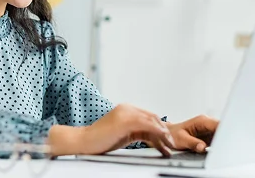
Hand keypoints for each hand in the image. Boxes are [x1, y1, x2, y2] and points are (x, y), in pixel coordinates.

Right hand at [60, 103, 176, 156]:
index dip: (160, 128)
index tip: (167, 140)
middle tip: (171, 144)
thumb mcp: (122, 135)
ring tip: (170, 146)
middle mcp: (127, 108)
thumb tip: (151, 138)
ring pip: (152, 121)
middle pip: (152, 118)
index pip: (148, 117)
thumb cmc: (100, 141)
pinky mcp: (125, 120)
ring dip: (163, 134)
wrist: (83, 142)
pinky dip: (157, 132)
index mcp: (126, 110)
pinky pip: (147, 125)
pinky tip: (163, 140)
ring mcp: (126, 113)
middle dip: (164, 131)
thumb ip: (136, 132)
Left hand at [167, 115, 219, 152]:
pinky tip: (216, 150)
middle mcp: (207, 124)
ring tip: (218, 150)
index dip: (224, 132)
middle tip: (222, 148)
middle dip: (224, 138)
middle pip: (222, 129)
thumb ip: (192, 143)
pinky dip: (218, 145)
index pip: (218, 124)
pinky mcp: (209, 137)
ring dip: (222, 142)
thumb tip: (203, 147)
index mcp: (202, 121)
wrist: (168, 135)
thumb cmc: (173, 135)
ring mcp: (209, 130)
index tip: (225, 140)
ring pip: (221, 135)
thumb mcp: (181, 139)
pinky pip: (218, 140)